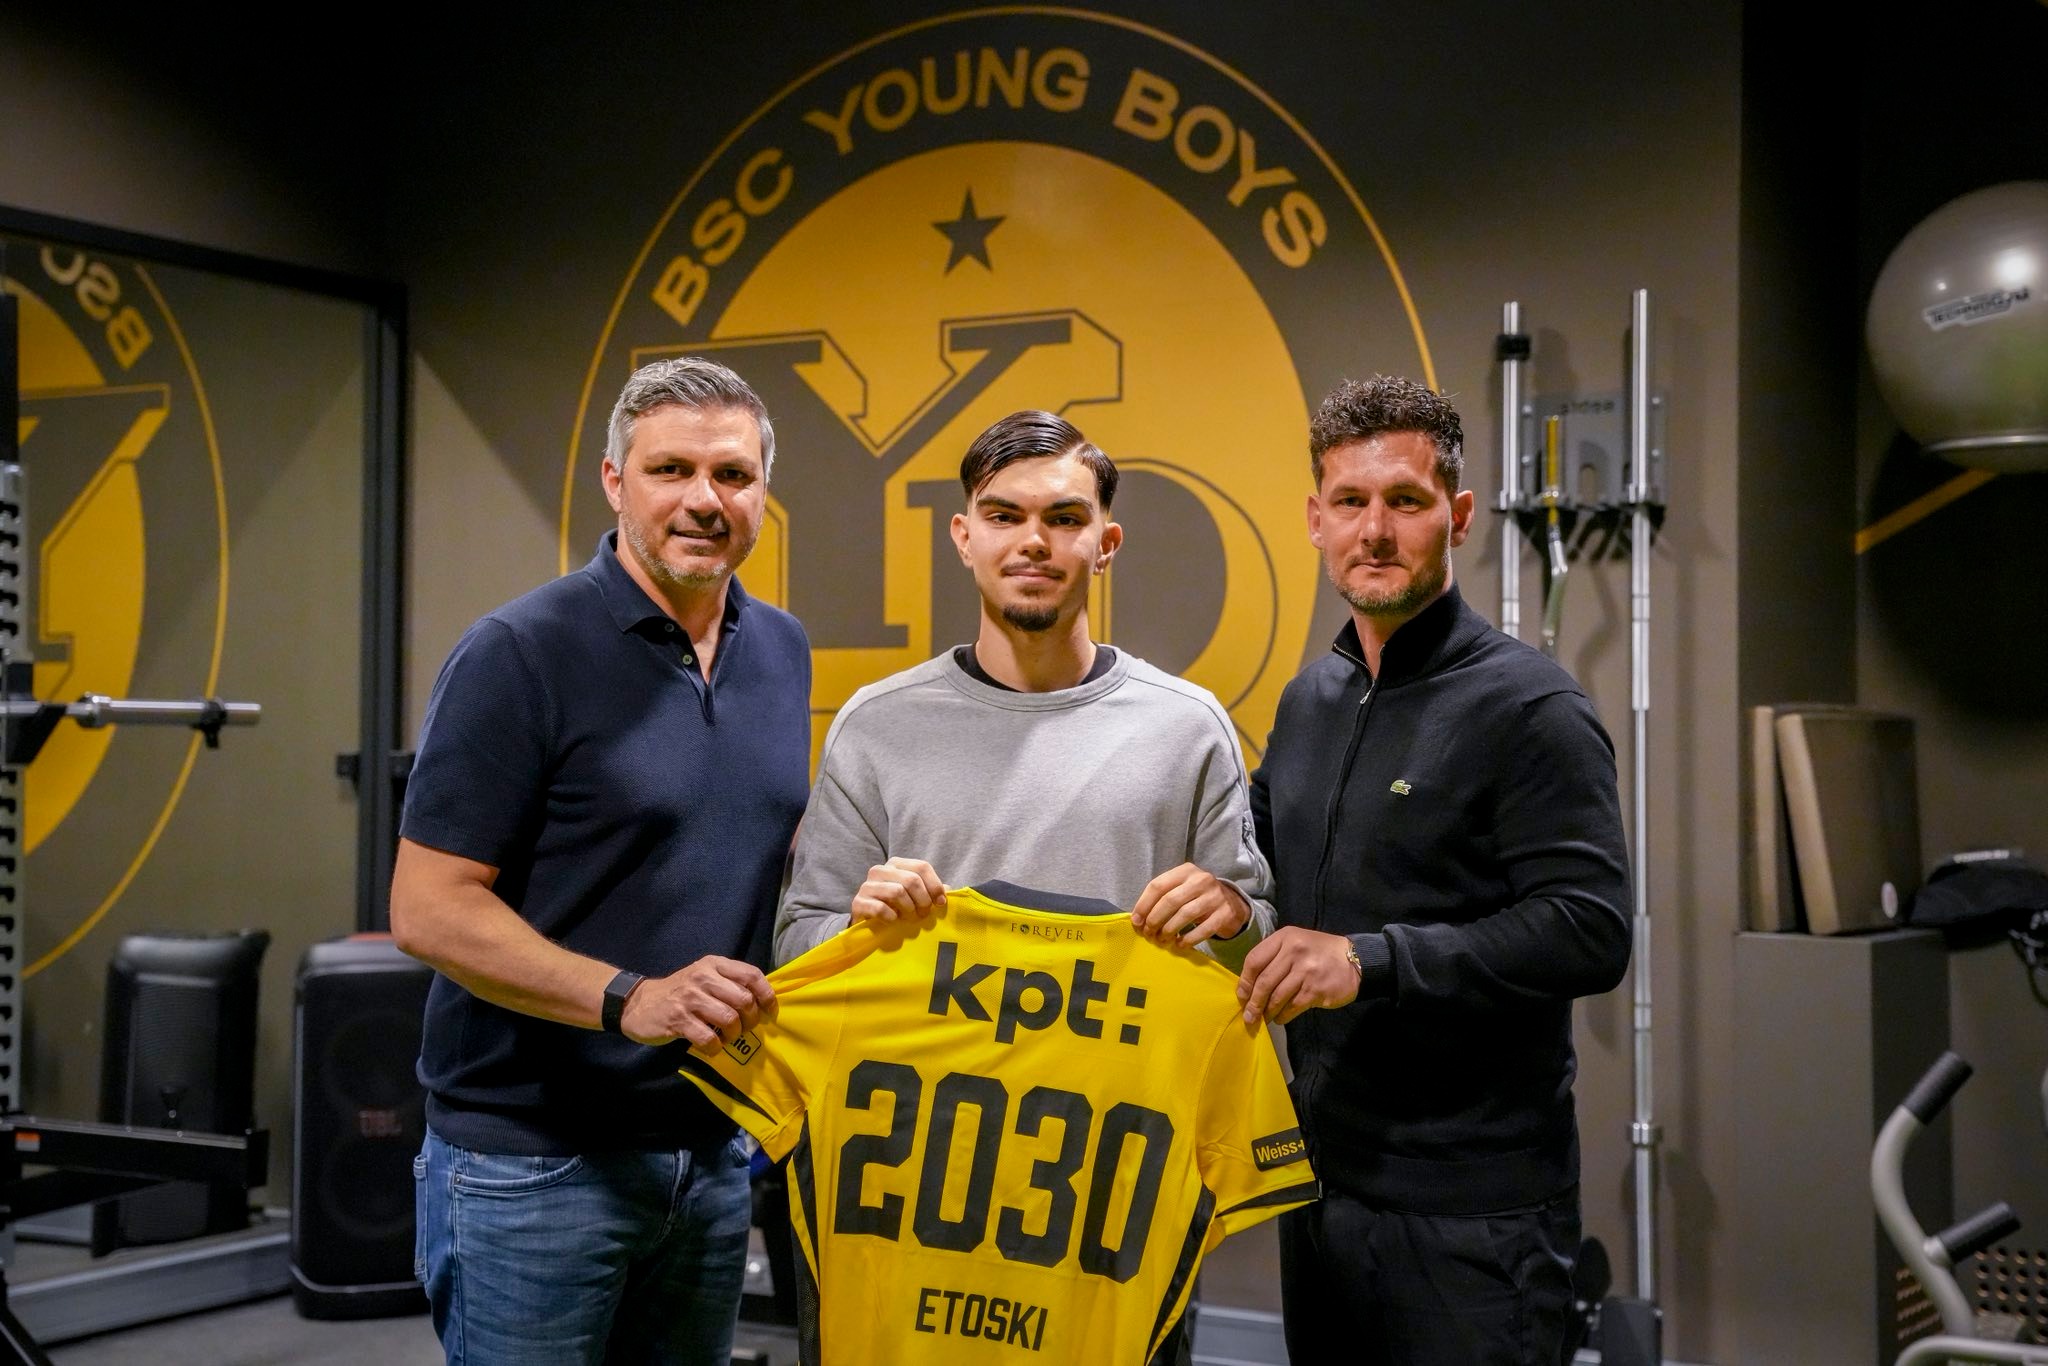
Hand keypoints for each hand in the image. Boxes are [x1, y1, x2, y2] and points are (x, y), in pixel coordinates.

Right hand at [621, 957, 773, 1048]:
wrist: (638, 1003)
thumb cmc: (680, 992)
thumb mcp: (704, 977)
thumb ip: (730, 983)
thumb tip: (763, 1001)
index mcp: (714, 964)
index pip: (752, 975)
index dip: (767, 996)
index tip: (769, 1013)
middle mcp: (703, 977)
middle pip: (744, 1000)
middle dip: (751, 1020)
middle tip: (744, 1029)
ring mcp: (689, 998)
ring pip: (729, 1019)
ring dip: (733, 1035)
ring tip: (726, 1037)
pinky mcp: (677, 1019)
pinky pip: (709, 1038)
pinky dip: (716, 1047)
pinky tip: (711, 1046)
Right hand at [851, 857, 946, 924]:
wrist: (868, 924)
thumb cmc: (896, 908)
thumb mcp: (916, 897)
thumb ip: (931, 891)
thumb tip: (948, 890)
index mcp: (896, 864)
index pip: (922, 867)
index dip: (935, 886)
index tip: (940, 903)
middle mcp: (880, 870)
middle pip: (912, 880)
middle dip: (923, 901)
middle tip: (923, 915)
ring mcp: (867, 886)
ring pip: (897, 892)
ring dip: (908, 910)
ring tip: (908, 919)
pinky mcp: (858, 902)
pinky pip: (881, 908)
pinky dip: (892, 917)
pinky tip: (893, 921)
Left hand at [1132, 864, 1248, 946]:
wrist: (1233, 904)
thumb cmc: (1198, 898)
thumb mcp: (1181, 889)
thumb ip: (1161, 898)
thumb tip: (1138, 919)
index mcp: (1186, 871)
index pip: (1158, 885)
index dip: (1143, 905)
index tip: (1136, 922)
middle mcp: (1201, 880)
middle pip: (1170, 900)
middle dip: (1154, 920)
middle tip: (1148, 934)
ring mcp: (1215, 896)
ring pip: (1185, 914)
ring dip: (1169, 930)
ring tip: (1162, 939)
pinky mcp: (1225, 914)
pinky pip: (1203, 930)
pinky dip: (1188, 939)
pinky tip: (1180, 944)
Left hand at [1237, 927, 1360, 1023]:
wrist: (1354, 960)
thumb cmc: (1318, 952)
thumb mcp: (1295, 943)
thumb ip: (1274, 958)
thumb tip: (1250, 986)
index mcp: (1284, 938)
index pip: (1254, 960)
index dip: (1245, 981)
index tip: (1241, 996)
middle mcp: (1294, 952)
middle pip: (1264, 981)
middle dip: (1253, 1003)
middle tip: (1248, 1016)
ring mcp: (1306, 971)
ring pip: (1277, 997)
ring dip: (1267, 1012)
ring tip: (1264, 1018)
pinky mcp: (1316, 989)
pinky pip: (1292, 1006)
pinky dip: (1283, 1015)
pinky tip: (1280, 1018)